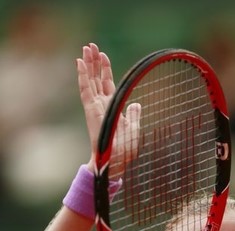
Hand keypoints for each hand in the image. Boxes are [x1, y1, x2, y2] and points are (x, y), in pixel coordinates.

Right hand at [77, 43, 139, 177]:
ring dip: (87, 64)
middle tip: (91, 45)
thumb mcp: (133, 129)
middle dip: (94, 62)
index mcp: (111, 108)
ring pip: (89, 81)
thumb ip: (133, 115)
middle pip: (96, 79)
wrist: (116, 162)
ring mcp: (94, 107)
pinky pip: (85, 90)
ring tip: (85, 48)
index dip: (105, 70)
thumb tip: (136, 104)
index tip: (103, 56)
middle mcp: (101, 106)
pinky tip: (79, 62)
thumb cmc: (124, 151)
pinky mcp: (90, 110)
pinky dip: (82, 75)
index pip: (107, 85)